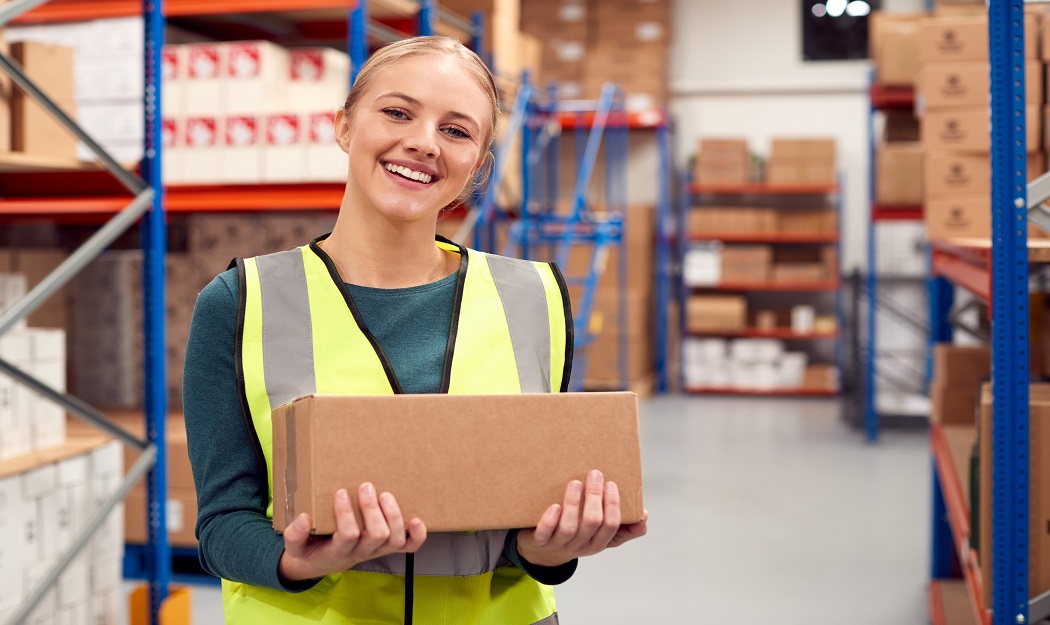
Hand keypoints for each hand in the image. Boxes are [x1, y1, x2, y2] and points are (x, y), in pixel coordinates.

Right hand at [278, 482, 426, 581]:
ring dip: (393, 516)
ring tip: (384, 495)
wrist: (322, 562)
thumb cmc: (311, 548)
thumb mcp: (296, 545)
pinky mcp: (388, 547)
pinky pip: (409, 547)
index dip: (346, 514)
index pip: (348, 535)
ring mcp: (377, 550)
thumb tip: (303, 519)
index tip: (341, 492)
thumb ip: (295, 535)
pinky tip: (416, 519)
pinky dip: (416, 535)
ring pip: (394, 539)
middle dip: (373, 510)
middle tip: (366, 487)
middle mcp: (362, 552)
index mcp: (338, 551)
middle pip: (376, 535)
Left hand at [515, 470, 647, 567]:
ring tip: (575, 483)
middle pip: (592, 522)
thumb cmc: (578, 536)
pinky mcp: (540, 542)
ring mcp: (560, 544)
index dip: (613, 505)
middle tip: (595, 474)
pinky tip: (554, 505)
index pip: (611, 525)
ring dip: (573, 503)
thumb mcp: (601, 535)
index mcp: (598, 542)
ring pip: (570, 527)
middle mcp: (581, 544)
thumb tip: (644, 516)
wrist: (544, 552)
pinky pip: (545, 533)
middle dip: (596, 497)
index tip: (612, 484)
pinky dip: (550, 520)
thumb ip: (624, 527)